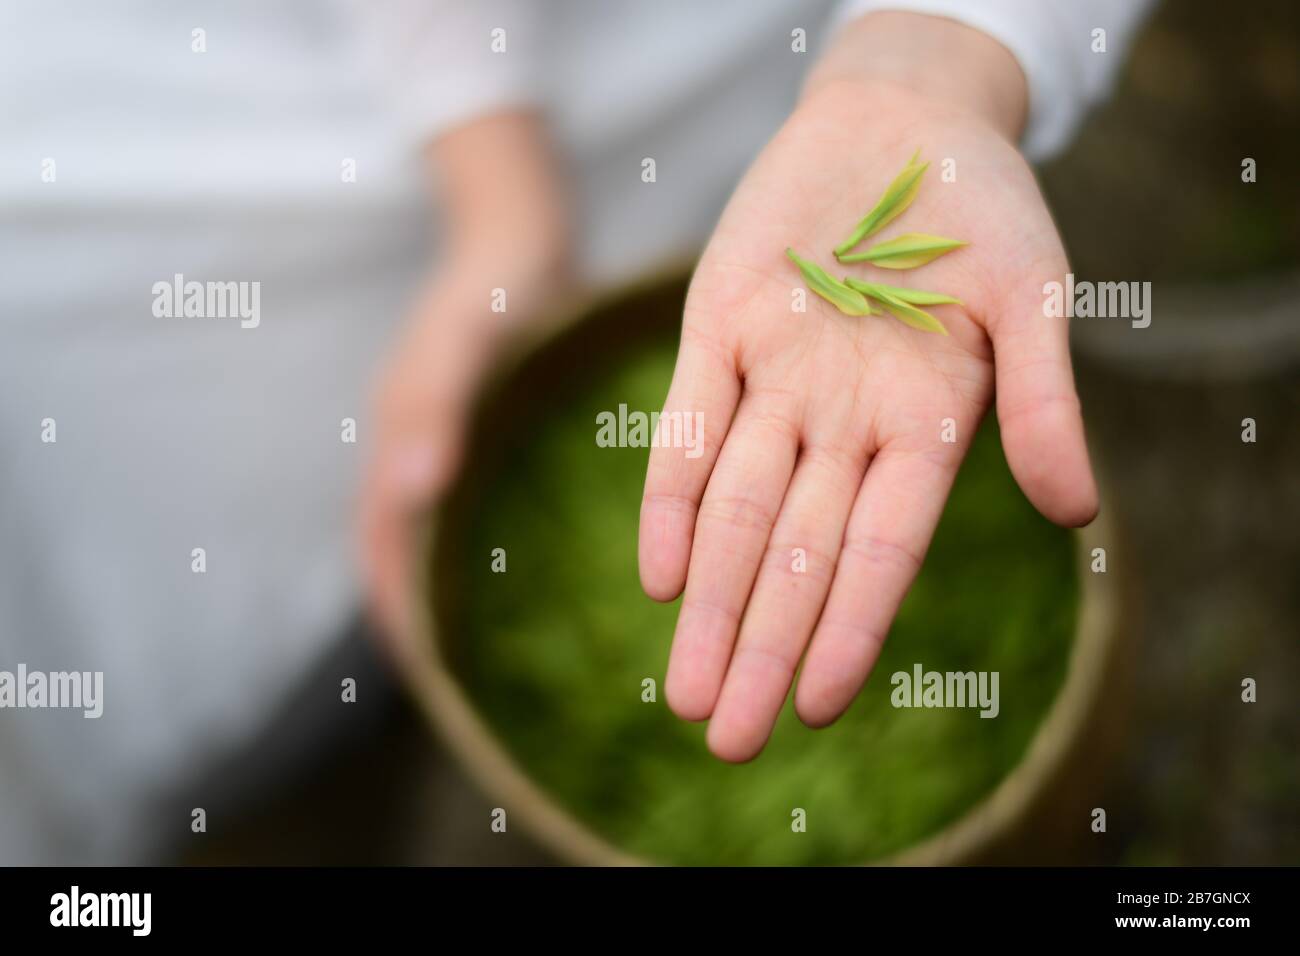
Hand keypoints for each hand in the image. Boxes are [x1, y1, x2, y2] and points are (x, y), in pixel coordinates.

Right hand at [360, 111, 568, 647]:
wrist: (521, 228)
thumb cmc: (495, 281)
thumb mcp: (463, 337)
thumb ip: (436, 404)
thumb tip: (412, 492)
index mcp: (401, 436)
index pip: (385, 541)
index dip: (398, 603)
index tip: (423, 668)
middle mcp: (415, 443)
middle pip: (404, 543)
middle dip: (422, 606)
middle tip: (460, 674)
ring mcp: (446, 435)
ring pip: (438, 525)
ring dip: (454, 577)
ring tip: (493, 636)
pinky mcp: (482, 425)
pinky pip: (473, 497)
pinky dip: (483, 537)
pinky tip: (525, 563)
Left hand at [638, 13, 1097, 761]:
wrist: (898, 120)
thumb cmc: (983, 208)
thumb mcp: (1033, 294)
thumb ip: (1046, 401)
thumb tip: (1078, 513)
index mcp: (924, 424)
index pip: (881, 549)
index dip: (848, 625)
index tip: (815, 705)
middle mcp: (842, 421)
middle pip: (794, 554)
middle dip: (759, 645)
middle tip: (724, 739)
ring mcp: (775, 379)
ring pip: (732, 510)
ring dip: (706, 600)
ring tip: (684, 689)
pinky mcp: (714, 328)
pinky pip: (686, 425)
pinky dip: (668, 495)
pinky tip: (657, 575)